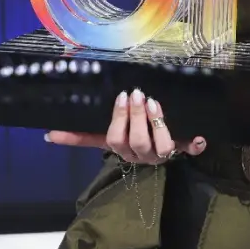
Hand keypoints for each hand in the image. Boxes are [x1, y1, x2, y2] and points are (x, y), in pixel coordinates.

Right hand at [44, 88, 206, 163]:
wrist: (157, 155)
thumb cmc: (129, 138)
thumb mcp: (106, 135)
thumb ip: (80, 136)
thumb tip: (48, 135)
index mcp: (122, 148)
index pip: (111, 139)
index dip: (114, 122)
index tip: (118, 98)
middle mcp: (141, 154)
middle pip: (134, 142)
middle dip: (134, 117)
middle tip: (134, 93)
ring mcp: (161, 154)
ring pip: (159, 146)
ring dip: (157, 124)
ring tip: (153, 102)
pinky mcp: (183, 151)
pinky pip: (191, 151)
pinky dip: (195, 145)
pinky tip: (200, 138)